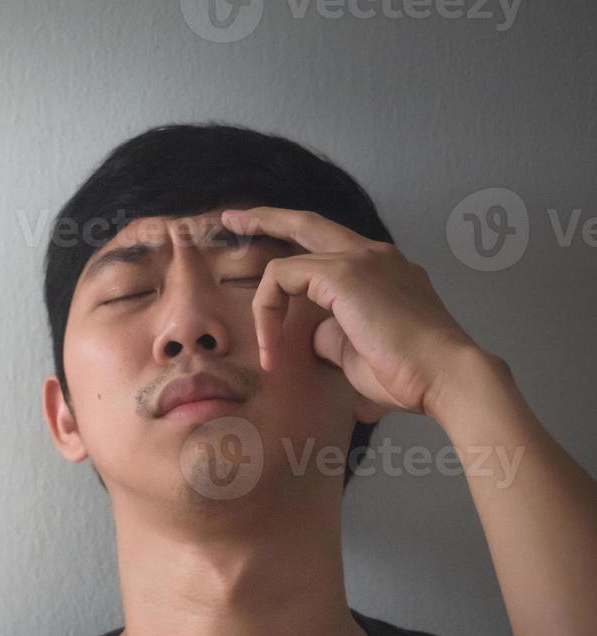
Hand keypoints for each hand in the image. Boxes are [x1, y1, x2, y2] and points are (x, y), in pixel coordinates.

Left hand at [220, 206, 481, 420]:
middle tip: (232, 218)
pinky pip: (283, 277)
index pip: (329, 247)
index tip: (269, 278)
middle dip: (265, 218)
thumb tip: (311, 332)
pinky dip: (268, 312)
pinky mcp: (344, 273)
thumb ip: (332, 333)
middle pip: (307, 223)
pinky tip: (273, 351)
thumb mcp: (359, 350)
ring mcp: (361, 258)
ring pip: (288, 260)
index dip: (294, 252)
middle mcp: (374, 255)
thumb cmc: (409, 375)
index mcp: (383, 270)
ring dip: (265, 305)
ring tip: (265, 349)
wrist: (445, 376)